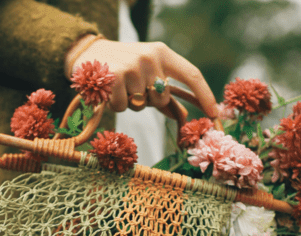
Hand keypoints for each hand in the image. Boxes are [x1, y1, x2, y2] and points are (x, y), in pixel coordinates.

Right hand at [65, 37, 218, 117]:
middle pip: (162, 98)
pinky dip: (116, 104)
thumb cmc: (122, 67)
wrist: (87, 54)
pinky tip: (109, 90)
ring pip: (140, 105)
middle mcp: (150, 57)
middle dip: (148, 102)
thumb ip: (165, 95)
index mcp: (162, 53)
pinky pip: (124, 107)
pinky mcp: (115, 77)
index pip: (191, 74)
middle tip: (133, 88)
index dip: (205, 95)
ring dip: (130, 103)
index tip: (214, 114)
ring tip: (119, 86)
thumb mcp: (146, 73)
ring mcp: (133, 66)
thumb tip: (183, 117)